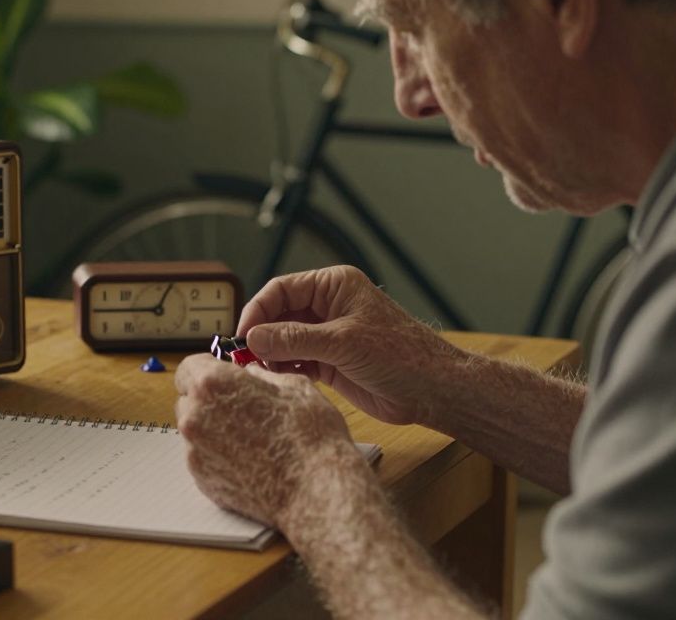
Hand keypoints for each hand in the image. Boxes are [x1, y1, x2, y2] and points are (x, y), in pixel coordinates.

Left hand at [174, 353, 368, 528]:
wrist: (315, 490)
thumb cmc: (309, 435)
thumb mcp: (294, 386)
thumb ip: (261, 376)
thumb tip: (251, 375)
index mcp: (213, 384)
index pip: (188, 368)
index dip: (207, 371)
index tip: (223, 378)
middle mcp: (195, 416)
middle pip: (189, 401)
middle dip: (209, 401)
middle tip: (242, 410)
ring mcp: (195, 451)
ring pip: (195, 431)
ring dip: (213, 430)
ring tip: (251, 440)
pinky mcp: (201, 480)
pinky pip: (204, 458)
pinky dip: (219, 456)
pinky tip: (249, 461)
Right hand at [239, 265, 464, 425]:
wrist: (432, 390)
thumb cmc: (401, 354)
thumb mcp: (343, 342)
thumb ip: (295, 339)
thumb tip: (254, 337)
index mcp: (334, 286)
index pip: (282, 290)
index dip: (258, 310)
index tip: (242, 334)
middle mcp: (328, 307)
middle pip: (278, 315)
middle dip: (260, 335)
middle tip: (244, 358)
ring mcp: (327, 336)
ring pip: (283, 340)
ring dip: (269, 355)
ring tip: (259, 372)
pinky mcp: (329, 362)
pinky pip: (295, 361)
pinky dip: (282, 369)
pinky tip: (275, 379)